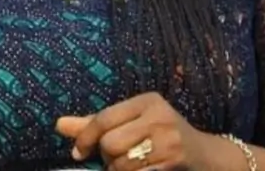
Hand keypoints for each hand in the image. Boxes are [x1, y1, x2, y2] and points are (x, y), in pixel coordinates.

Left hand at [56, 92, 212, 169]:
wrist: (206, 157)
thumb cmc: (160, 136)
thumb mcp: (132, 121)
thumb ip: (95, 123)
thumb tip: (59, 125)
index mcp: (146, 101)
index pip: (105, 117)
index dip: (86, 137)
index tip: (78, 153)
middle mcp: (159, 116)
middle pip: (111, 143)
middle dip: (108, 157)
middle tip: (116, 159)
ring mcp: (169, 140)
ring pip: (122, 163)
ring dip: (119, 170)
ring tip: (130, 166)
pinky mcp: (174, 162)